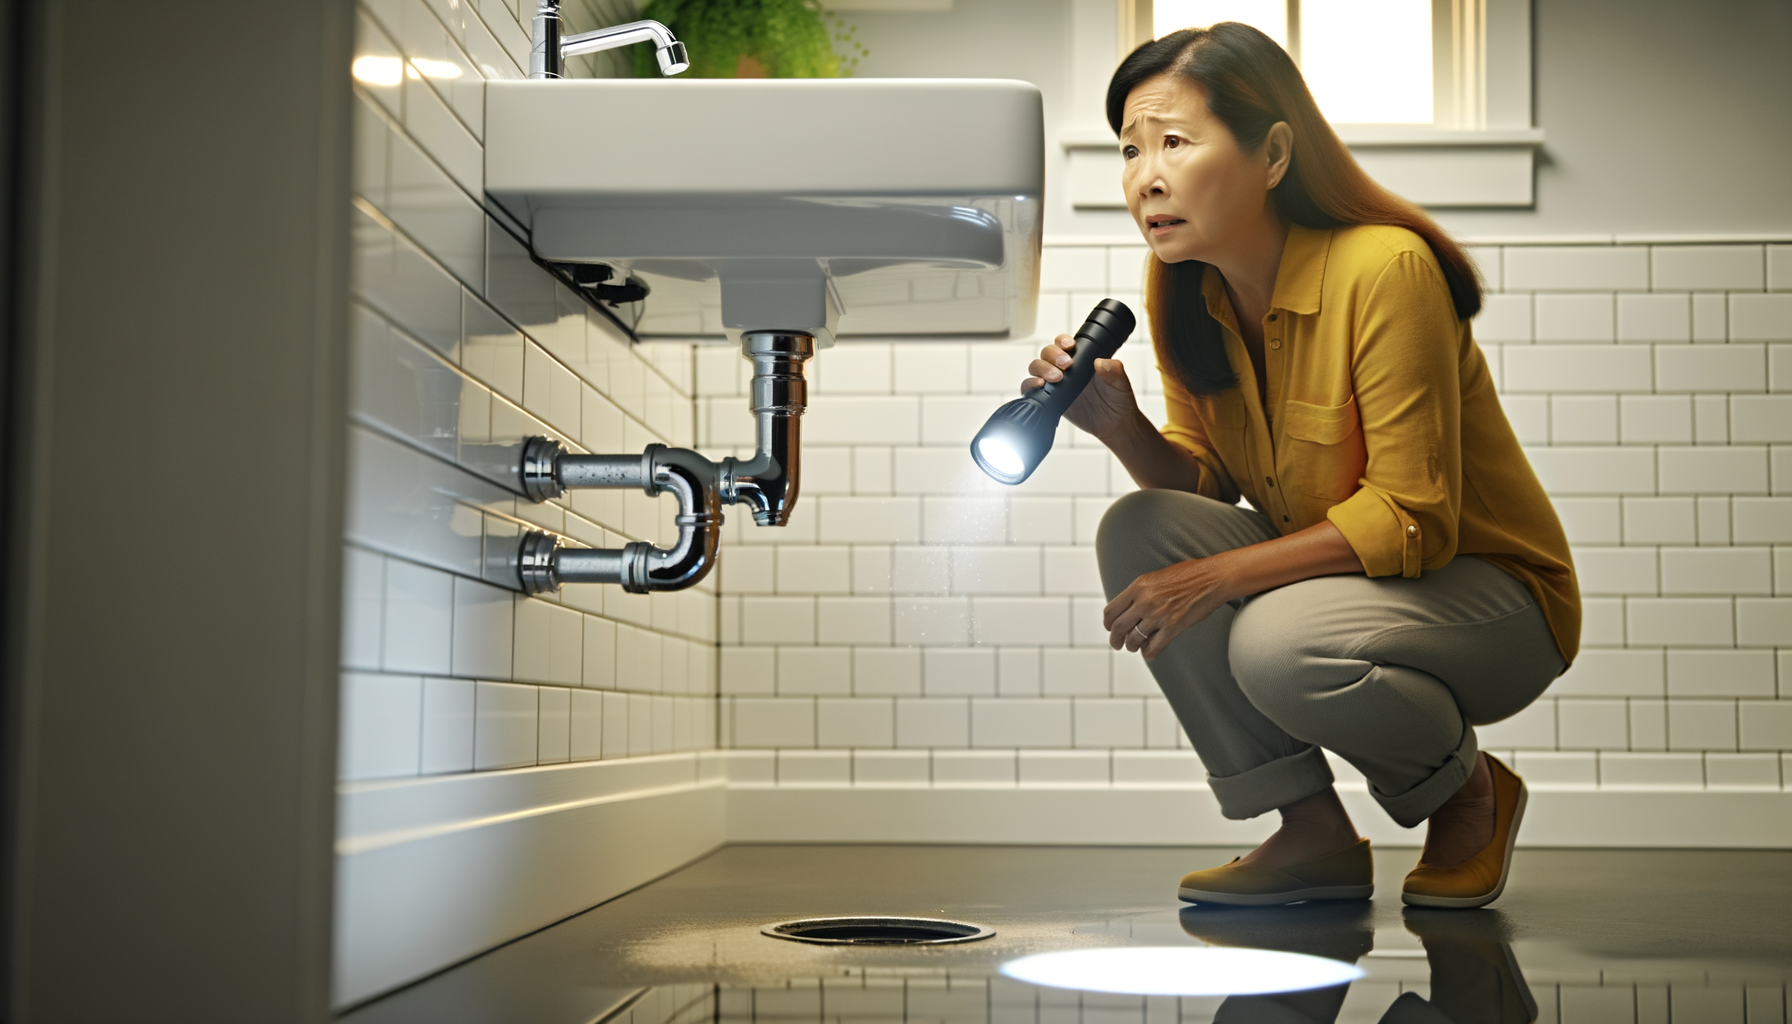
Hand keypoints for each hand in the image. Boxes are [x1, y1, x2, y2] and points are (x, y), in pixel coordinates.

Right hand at [1023, 333, 1139, 440]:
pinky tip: (1039, 388)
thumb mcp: (1121, 383)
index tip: (1069, 346)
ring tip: (1055, 379)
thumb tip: (1101, 362)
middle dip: (1051, 356)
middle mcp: (1065, 370)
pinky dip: (1030, 386)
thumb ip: (1115, 371)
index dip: (1061, 342)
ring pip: (1036, 369)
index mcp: (1080, 360)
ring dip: (1041, 370)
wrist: (1114, 424)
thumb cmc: (1118, 400)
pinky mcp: (1049, 401)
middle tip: (1065, 366)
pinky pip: (1031, 390)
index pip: (1063, 344)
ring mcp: (1055, 385)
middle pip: (1046, 354)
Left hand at [1102, 555, 1235, 659]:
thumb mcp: (1154, 577)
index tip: (1110, 628)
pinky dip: (1148, 653)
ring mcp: (1158, 616)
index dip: (1108, 623)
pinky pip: (1153, 647)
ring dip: (1132, 646)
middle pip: (1119, 628)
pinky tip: (1148, 653)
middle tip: (1117, 644)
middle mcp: (1144, 602)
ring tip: (1134, 647)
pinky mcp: (1173, 627)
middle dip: (1115, 640)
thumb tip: (1128, 608)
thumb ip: (1139, 592)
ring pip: (1134, 640)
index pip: (1111, 611)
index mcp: (1138, 587)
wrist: (1211, 578)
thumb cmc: (1187, 574)